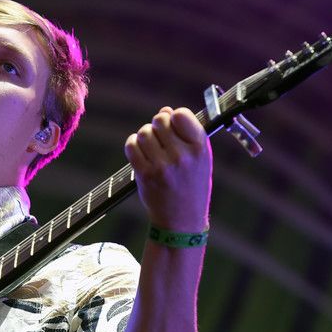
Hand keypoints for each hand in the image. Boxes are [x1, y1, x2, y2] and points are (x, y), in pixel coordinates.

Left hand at [124, 107, 212, 230]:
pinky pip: (131, 146)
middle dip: (158, 125)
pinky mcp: (145, 175)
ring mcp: (162, 166)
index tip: (175, 127)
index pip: (181, 114)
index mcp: (200, 149)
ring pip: (144, 132)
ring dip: (145, 136)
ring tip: (152, 148)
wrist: (182, 221)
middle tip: (161, 139)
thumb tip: (165, 110)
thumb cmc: (192, 185)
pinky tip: (141, 153)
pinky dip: (133, 145)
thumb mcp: (200, 159)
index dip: (175, 117)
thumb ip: (186, 133)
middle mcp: (182, 156)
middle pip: (160, 120)